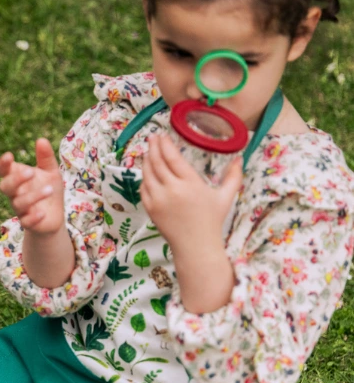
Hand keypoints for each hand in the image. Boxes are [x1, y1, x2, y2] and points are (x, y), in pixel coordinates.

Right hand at [0, 138, 65, 234]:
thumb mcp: (51, 171)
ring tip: (49, 189)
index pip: (3, 170)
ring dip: (33, 196)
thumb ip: (45, 157)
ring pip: (18, 203)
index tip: (9, 156)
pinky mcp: (29, 223)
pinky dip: (33, 217)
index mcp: (16, 178)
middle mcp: (15, 193)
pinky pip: (26, 221)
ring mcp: (20, 209)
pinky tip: (42, 212)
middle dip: (15, 179)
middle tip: (31, 172)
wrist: (55, 216)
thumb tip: (41, 139)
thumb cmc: (49, 189)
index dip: (3, 164)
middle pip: (5, 187)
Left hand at [141, 134, 242, 252]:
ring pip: (147, 173)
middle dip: (153, 147)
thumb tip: (239, 159)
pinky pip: (144, 187)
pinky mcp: (150, 208)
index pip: (173, 158)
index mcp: (191, 184)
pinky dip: (144, 177)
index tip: (162, 135)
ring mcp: (158, 199)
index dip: (165, 145)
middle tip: (152, 137)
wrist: (195, 246)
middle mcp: (172, 190)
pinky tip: (148, 170)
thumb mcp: (225, 197)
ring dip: (146, 159)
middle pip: (157, 162)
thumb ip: (233, 177)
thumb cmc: (211, 221)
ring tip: (149, 151)